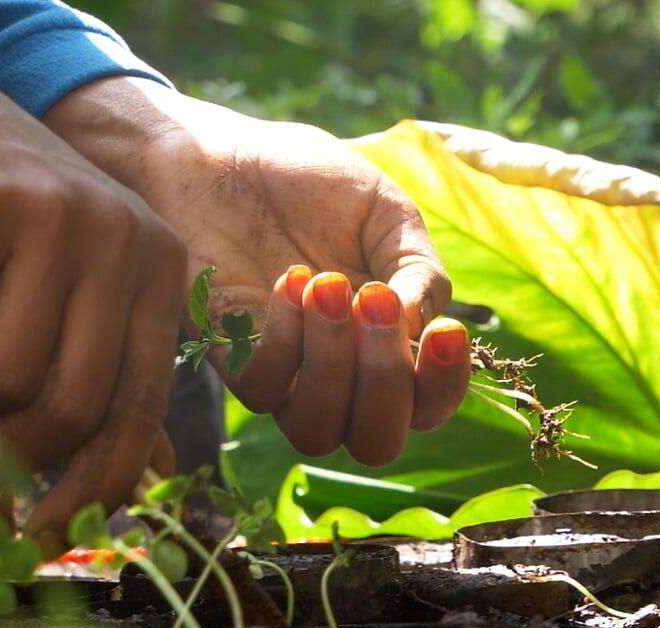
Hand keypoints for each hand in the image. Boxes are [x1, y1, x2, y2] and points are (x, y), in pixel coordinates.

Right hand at [0, 3, 187, 532]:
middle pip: (68, 410)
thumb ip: (94, 375)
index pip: (139, 412)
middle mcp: (123, 239)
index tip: (38, 531)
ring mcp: (51, 218)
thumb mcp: (69, 288)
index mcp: (162, 271)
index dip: (89, 487)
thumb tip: (108, 497)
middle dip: (2, 443)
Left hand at [46, 78, 471, 465]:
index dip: (444, 387)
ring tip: (323, 284)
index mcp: (384, 340)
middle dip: (386, 385)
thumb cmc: (302, 180)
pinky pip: (262, 391)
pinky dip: (283, 343)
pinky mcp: (227, 357)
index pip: (426, 407)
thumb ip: (418, 269)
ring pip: (317, 431)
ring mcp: (281, 371)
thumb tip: (421, 329)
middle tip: (373, 302)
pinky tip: (287, 281)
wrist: (214, 153)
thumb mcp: (381, 211)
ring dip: (332, 365)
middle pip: (375, 442)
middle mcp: (336, 371)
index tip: (445, 330)